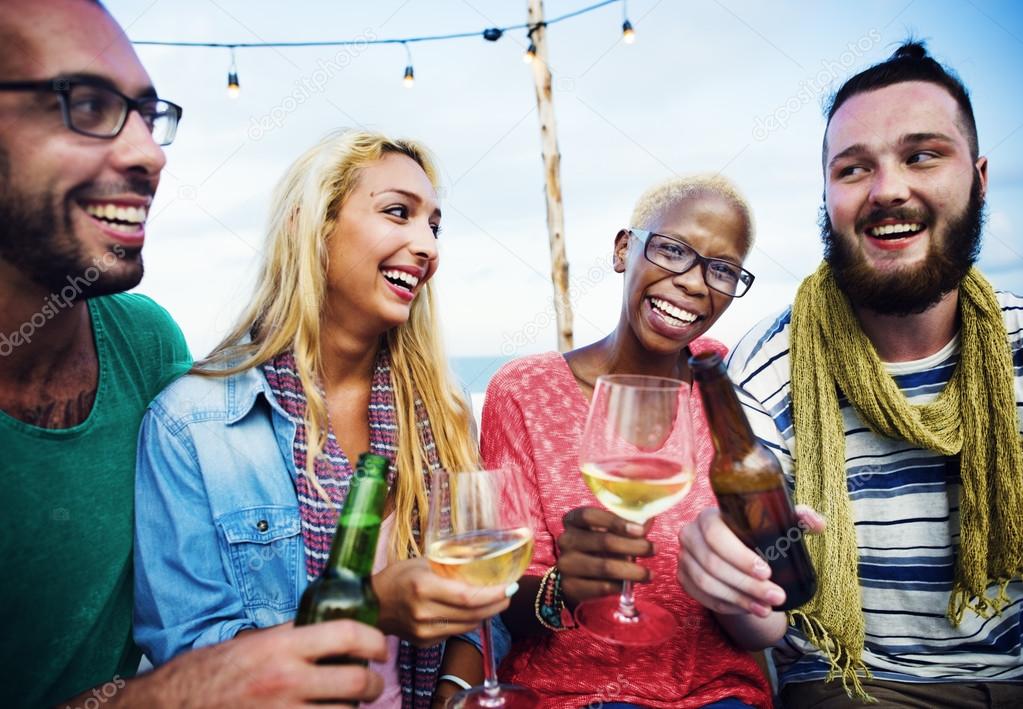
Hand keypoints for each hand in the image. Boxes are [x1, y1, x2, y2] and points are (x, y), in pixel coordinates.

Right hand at [101, 620, 386, 707]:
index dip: (375, 641)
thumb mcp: (250, 644)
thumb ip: (290, 635)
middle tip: (372, 684)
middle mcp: (286, 681)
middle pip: (356, 682)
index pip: (347, 635)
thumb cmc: (207, 674)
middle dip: (372, 685)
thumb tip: (326, 625)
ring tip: (345, 703)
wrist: (169, 707)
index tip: (381, 648)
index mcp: (281, 648)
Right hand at [372, 557, 509, 645]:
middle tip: (510, 593)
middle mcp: (424, 612)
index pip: (467, 597)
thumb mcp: (422, 562)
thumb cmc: (397, 577)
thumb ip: (450, 563)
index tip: (510, 586)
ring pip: (467, 626)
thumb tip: (482, 558)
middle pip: (472, 614)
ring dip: (487, 614)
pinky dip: (469, 621)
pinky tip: (474, 611)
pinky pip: (455, 632)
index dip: (493, 594)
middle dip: (496, 604)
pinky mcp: (425, 642)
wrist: (371, 604)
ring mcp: (424, 630)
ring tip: (497, 601)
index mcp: (423, 587)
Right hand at [557, 506, 654, 607]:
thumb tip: (649, 519)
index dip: (615, 521)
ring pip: (605, 567)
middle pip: (603, 541)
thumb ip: (628, 525)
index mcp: (572, 520)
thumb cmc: (599, 548)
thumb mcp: (610, 532)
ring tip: (649, 573)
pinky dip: (620, 586)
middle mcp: (565, 540)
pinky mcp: (570, 586)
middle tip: (654, 549)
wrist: (577, 577)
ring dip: (632, 570)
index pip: (589, 515)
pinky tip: (631, 585)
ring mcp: (565, 564)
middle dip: (634, 546)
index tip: (641, 530)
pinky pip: (601, 587)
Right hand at [677, 504, 824, 617]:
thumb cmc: (757, 534)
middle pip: (712, 564)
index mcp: (709, 516)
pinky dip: (726, 606)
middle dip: (747, 585)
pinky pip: (702, 597)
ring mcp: (684, 557)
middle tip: (776, 597)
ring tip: (766, 608)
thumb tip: (815, 522)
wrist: (734, 551)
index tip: (767, 572)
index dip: (739, 556)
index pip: (716, 535)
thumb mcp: (780, 524)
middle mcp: (690, 534)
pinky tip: (748, 610)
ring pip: (706, 583)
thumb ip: (801, 519)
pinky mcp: (683, 578)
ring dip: (738, 599)